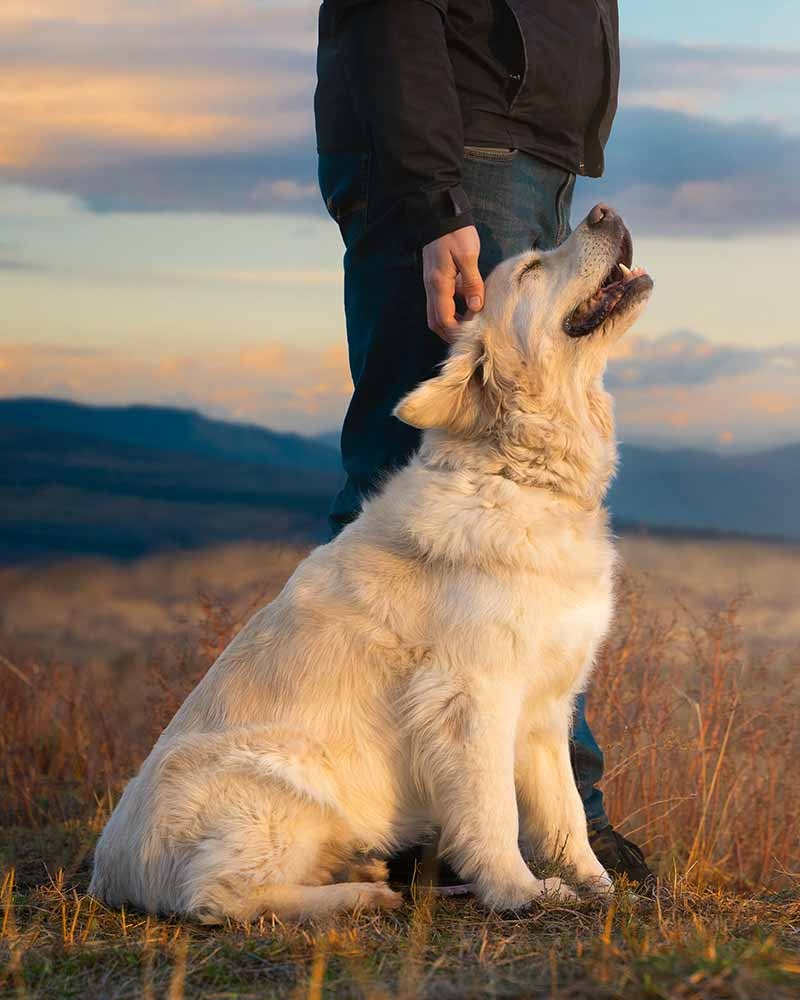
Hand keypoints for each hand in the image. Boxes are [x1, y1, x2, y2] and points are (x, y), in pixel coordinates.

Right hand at [422, 225, 483, 342]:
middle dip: (451, 333)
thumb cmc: (455, 233)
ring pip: (437, 314)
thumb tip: (476, 306)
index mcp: (439, 284)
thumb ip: (472, 282)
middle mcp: (432, 288)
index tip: (473, 332)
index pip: (444, 319)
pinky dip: (453, 310)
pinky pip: (442, 302)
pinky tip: (469, 306)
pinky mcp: (437, 279)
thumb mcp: (468, 255)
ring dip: (451, 323)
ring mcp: (433, 284)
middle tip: (471, 335)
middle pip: (436, 322)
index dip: (457, 331)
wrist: (440, 214)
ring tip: (471, 324)